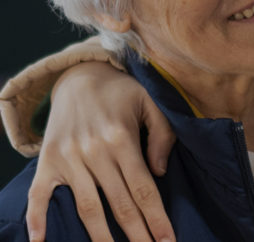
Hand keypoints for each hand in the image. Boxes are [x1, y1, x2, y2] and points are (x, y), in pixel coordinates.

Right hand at [25, 61, 175, 241]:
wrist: (79, 76)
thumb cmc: (121, 93)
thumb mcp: (151, 102)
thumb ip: (163, 135)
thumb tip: (161, 172)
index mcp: (122, 138)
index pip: (143, 188)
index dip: (156, 217)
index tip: (168, 239)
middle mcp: (93, 151)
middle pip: (119, 203)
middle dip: (137, 233)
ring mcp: (68, 158)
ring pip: (86, 207)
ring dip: (100, 237)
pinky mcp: (47, 161)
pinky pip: (39, 194)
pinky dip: (37, 219)